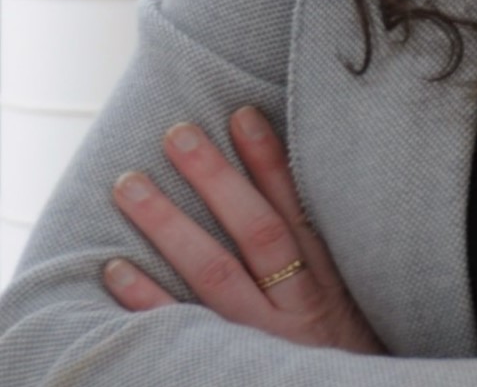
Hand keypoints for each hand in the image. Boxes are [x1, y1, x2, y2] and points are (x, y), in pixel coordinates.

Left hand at [103, 106, 385, 354]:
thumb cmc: (351, 352)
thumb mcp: (360, 298)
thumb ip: (330, 256)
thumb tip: (299, 190)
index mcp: (329, 279)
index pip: (295, 207)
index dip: (270, 160)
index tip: (241, 116)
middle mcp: (296, 303)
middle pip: (254, 230)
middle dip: (215, 177)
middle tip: (177, 133)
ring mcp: (260, 336)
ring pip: (213, 272)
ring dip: (169, 223)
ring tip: (131, 184)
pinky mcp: (230, 363)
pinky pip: (181, 328)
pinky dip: (146, 299)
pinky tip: (115, 268)